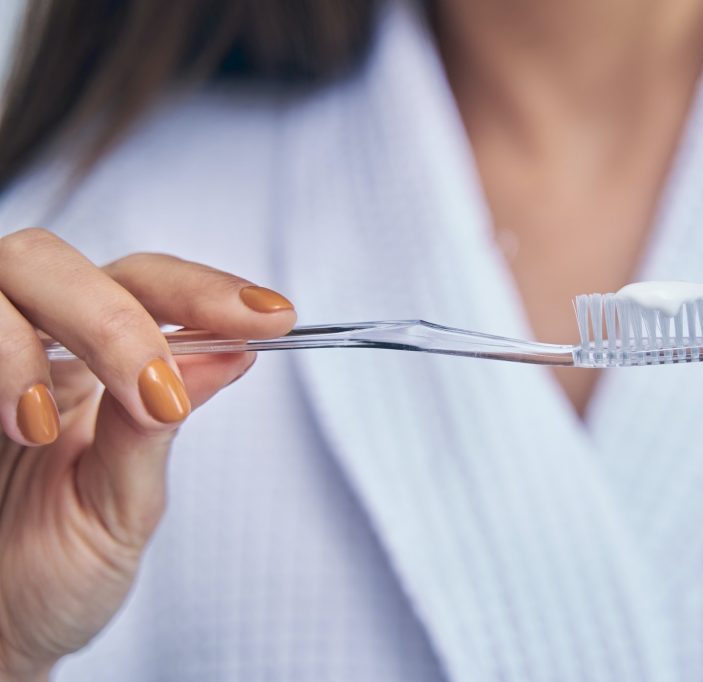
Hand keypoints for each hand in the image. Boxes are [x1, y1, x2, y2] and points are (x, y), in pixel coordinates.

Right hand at [0, 228, 295, 679]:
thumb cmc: (53, 574)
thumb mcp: (119, 508)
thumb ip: (154, 430)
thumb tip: (232, 354)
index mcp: (96, 367)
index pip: (147, 288)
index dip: (204, 291)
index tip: (271, 316)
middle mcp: (35, 348)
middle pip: (56, 262)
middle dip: (113, 319)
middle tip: (153, 392)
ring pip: (4, 276)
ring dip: (25, 344)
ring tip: (42, 430)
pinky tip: (18, 425)